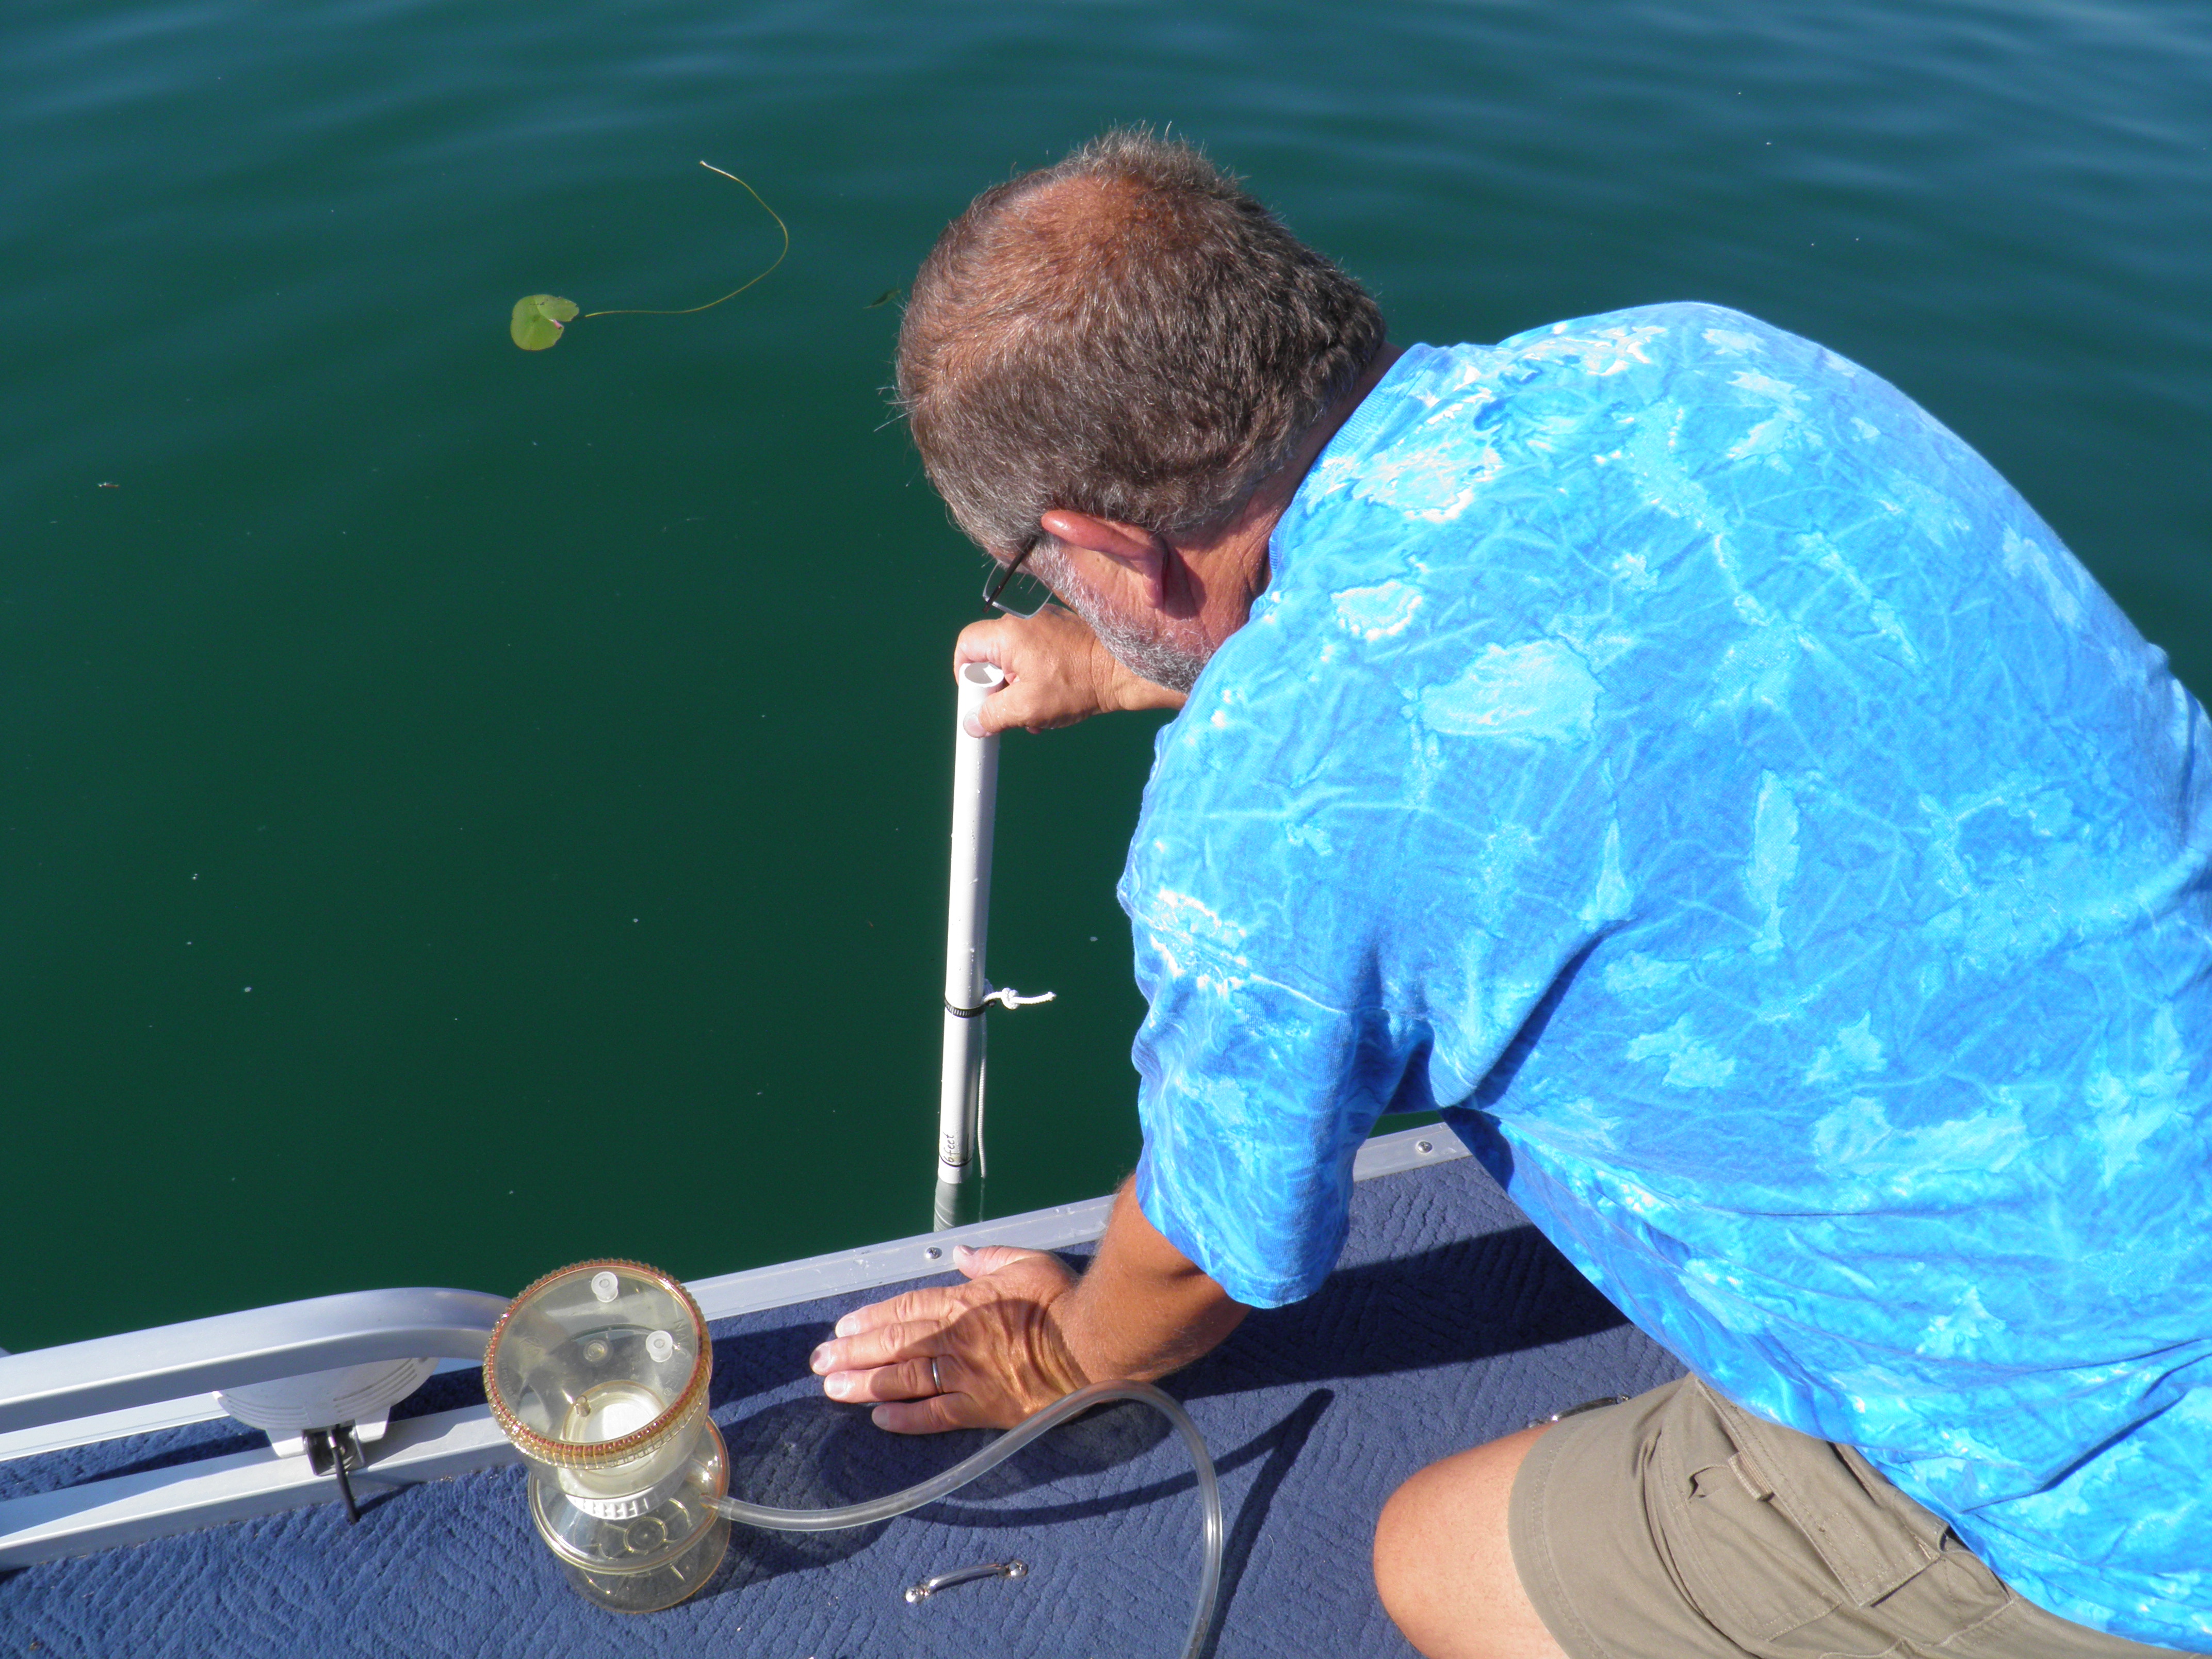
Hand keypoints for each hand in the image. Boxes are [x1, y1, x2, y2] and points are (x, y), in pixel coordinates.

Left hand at [809, 1244, 1091, 1432]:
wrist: (1093, 1343)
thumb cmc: (1064, 1299)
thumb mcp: (1027, 1262)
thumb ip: (990, 1259)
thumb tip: (963, 1253)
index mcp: (965, 1303)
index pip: (906, 1308)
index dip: (871, 1317)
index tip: (843, 1325)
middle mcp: (956, 1339)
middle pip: (894, 1344)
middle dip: (852, 1352)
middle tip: (819, 1361)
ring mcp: (967, 1376)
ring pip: (905, 1379)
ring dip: (864, 1384)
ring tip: (832, 1388)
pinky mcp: (983, 1408)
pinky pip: (937, 1416)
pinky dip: (907, 1417)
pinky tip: (880, 1419)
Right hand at [955, 606, 1185, 735]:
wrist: (1125, 671)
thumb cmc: (1076, 685)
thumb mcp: (1028, 708)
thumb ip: (993, 715)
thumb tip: (972, 723)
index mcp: (1008, 634)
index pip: (966, 645)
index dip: (965, 674)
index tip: (981, 697)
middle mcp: (1023, 621)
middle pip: (991, 654)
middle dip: (999, 688)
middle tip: (1014, 709)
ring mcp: (1044, 623)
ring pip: (1015, 658)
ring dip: (1021, 688)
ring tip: (1039, 712)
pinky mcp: (1062, 630)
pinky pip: (1036, 654)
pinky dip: (1038, 677)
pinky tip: (1055, 699)